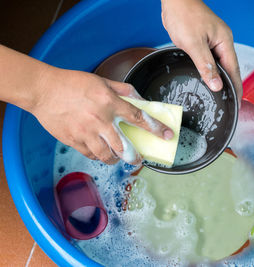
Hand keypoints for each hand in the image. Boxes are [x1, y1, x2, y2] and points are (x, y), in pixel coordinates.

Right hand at [30, 68, 173, 164]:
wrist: (43, 90)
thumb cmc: (72, 83)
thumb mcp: (102, 81)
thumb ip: (123, 90)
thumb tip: (140, 99)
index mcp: (109, 103)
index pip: (139, 118)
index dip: (156, 128)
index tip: (168, 135)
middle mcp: (100, 120)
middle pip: (124, 146)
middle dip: (135, 156)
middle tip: (139, 159)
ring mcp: (86, 132)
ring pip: (107, 155)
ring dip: (116, 159)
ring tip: (118, 158)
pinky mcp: (73, 141)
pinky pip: (90, 155)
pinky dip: (98, 156)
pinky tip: (101, 152)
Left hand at [161, 0, 242, 100]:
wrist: (174, 0)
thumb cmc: (184, 16)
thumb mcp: (194, 44)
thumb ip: (206, 66)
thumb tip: (217, 85)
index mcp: (225, 42)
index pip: (234, 70)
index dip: (236, 88)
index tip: (237, 103)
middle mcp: (222, 42)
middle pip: (229, 69)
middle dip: (230, 86)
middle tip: (229, 104)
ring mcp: (213, 42)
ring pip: (219, 65)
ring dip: (219, 79)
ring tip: (220, 96)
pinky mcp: (204, 42)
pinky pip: (211, 60)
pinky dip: (210, 70)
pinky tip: (208, 79)